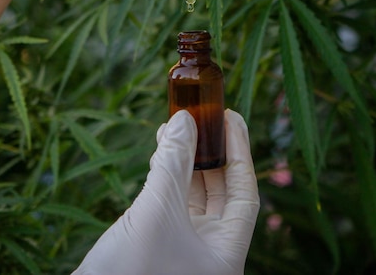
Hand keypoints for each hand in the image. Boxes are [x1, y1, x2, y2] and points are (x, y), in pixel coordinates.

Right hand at [72, 109, 259, 274]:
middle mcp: (209, 252)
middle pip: (220, 190)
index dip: (240, 152)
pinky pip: (170, 201)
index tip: (231, 118)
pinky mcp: (158, 244)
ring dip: (184, 159)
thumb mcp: (158, 210)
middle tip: (202, 116)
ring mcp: (183, 248)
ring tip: (173, 127)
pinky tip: (157, 153)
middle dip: (209, 151)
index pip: (244, 192)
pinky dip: (165, 174)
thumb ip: (174, 162)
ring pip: (192, 193)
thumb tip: (185, 120)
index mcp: (225, 254)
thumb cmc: (132, 270)